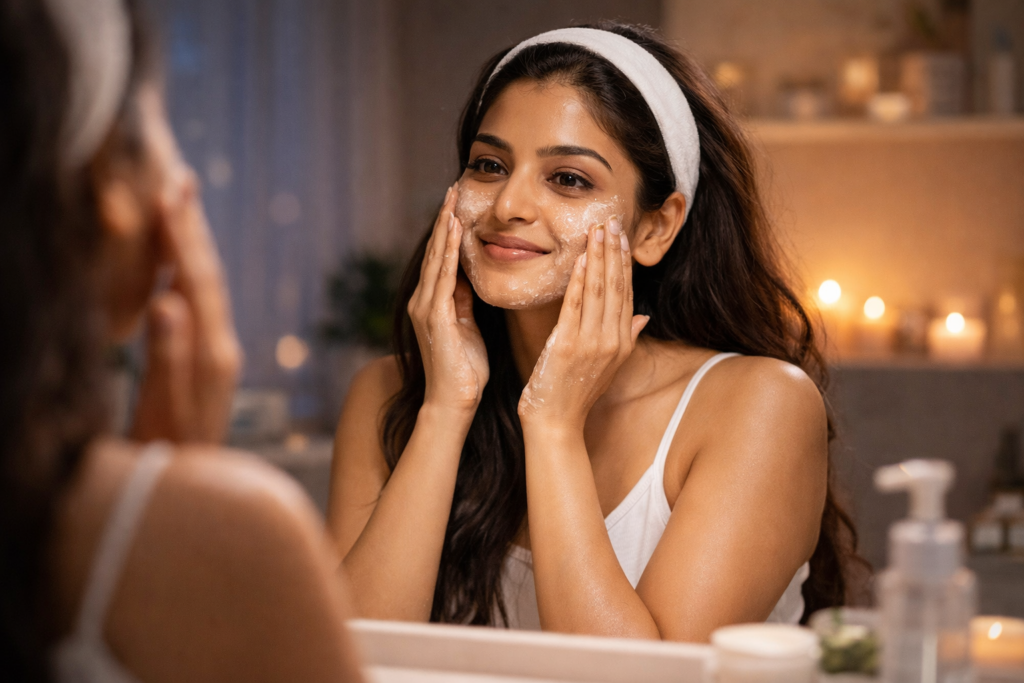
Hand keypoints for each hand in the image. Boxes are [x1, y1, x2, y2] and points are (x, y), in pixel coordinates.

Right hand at [131, 167, 241, 442]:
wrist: (193, 491)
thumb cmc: (169, 454)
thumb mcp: (163, 406)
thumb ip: (166, 355)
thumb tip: (168, 300)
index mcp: (212, 352)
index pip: (196, 281)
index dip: (182, 236)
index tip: (169, 191)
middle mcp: (220, 346)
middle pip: (206, 275)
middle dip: (191, 226)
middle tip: (181, 179)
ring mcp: (215, 353)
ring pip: (204, 286)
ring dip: (192, 244)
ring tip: (179, 206)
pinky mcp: (205, 362)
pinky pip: (197, 305)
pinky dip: (185, 273)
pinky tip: (176, 263)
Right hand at [408, 184, 488, 414]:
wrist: (454, 403)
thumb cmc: (466, 371)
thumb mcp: (468, 327)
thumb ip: (465, 302)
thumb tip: (470, 278)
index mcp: (433, 304)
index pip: (443, 259)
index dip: (450, 230)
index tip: (458, 204)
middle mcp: (423, 301)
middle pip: (435, 251)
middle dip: (444, 219)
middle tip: (453, 187)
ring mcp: (426, 308)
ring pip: (436, 259)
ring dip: (445, 228)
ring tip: (452, 200)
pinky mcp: (433, 318)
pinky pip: (442, 277)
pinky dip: (448, 252)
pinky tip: (454, 232)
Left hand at [518, 216, 647, 429]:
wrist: (556, 422)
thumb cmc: (576, 393)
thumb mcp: (609, 367)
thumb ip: (628, 338)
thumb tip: (644, 316)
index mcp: (623, 344)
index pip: (626, 294)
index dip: (623, 263)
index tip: (621, 237)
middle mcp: (612, 341)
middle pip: (616, 287)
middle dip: (613, 252)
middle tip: (611, 221)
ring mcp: (591, 343)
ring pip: (598, 291)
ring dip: (598, 257)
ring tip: (597, 230)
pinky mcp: (568, 345)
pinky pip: (575, 305)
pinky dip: (579, 279)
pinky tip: (580, 258)